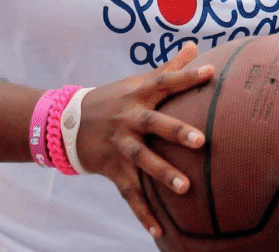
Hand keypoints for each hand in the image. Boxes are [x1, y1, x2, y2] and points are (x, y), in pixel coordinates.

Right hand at [76, 42, 213, 238]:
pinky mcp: (112, 168)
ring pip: (141, 159)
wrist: (67, 122)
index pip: (165, 82)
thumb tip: (195, 47)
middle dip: (176, 131)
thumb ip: (169, 67)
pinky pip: (129, 193)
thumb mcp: (137, 81)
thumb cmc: (114, 98)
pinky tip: (159, 230)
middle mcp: (128, 117)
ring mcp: (119, 144)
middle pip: (154, 123)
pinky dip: (142, 212)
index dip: (187, 76)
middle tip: (201, 141)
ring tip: (185, 187)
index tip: (211, 72)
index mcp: (138, 93)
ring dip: (162, 173)